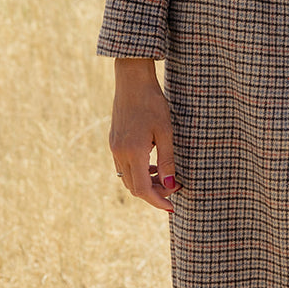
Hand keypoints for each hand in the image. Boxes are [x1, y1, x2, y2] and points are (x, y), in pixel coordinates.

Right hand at [109, 58, 180, 212]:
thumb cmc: (153, 103)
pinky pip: (123, 166)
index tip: (172, 206)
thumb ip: (167, 160)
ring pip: (127, 178)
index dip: (157, 201)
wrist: (132, 81)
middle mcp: (119, 153)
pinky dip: (138, 172)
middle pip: (134, 187)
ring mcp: (114, 148)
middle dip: (154, 193)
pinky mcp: (114, 142)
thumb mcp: (166, 131)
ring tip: (165, 177)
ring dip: (145, 183)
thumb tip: (169, 185)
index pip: (142, 189)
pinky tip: (152, 164)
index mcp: (133, 152)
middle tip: (174, 188)